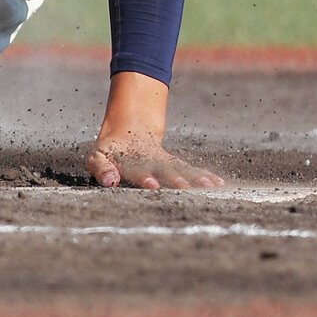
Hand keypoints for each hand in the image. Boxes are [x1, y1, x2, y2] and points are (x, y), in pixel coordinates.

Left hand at [86, 128, 223, 190]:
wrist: (129, 129)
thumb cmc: (109, 151)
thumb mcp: (98, 157)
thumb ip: (101, 168)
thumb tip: (110, 182)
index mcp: (131, 161)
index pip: (138, 170)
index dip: (144, 177)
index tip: (152, 185)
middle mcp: (151, 161)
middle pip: (164, 170)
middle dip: (174, 178)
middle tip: (183, 187)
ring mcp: (165, 162)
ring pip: (181, 169)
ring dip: (195, 177)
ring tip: (209, 186)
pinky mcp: (174, 164)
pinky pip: (190, 170)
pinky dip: (204, 176)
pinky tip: (218, 183)